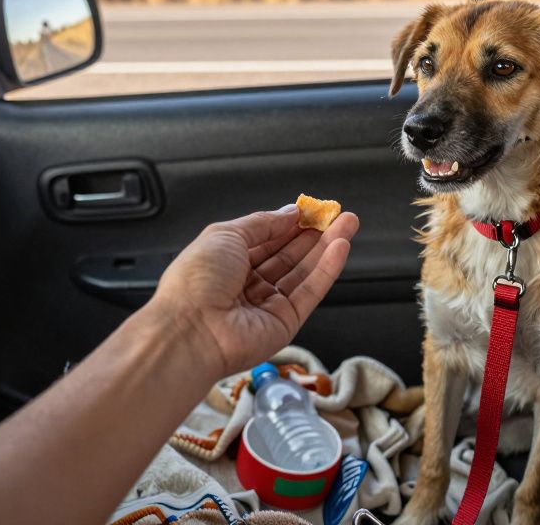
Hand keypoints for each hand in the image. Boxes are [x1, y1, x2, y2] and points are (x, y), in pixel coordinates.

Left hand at [149, 205, 358, 378]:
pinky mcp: (285, 323)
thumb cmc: (196, 279)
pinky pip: (309, 292)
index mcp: (226, 263)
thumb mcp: (226, 234)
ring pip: (303, 272)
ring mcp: (267, 306)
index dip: (290, 224)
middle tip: (338, 214)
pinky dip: (326, 269)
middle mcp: (247, 285)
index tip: (312, 209)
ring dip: (327, 247)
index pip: (266, 240)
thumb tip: (290, 212)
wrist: (191, 329)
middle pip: (288, 256)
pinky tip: (340, 247)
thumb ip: (263, 223)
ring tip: (348, 224)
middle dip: (314, 234)